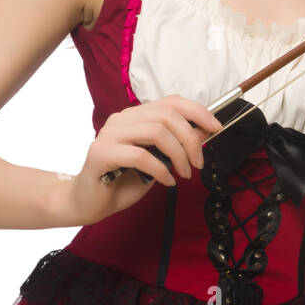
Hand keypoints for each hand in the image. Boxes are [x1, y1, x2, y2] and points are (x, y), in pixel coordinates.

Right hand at [59, 95, 224, 226]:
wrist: (88, 203)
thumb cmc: (123, 180)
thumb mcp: (158, 159)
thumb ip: (176, 142)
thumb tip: (205, 130)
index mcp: (135, 116)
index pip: (171, 101)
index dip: (198, 111)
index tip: (216, 127)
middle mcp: (121, 119)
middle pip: (167, 116)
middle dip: (191, 139)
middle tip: (198, 163)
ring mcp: (109, 135)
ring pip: (156, 132)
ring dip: (178, 155)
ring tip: (184, 173)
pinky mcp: (101, 154)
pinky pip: (140, 155)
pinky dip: (160, 169)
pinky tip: (167, 181)